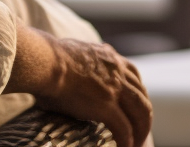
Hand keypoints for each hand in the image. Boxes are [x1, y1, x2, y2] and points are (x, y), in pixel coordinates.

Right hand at [6, 27, 151, 146]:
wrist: (46, 62)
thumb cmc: (47, 58)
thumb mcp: (70, 52)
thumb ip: (76, 61)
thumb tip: (61, 71)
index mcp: (108, 57)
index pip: (132, 73)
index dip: (136, 89)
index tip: (134, 101)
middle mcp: (117, 71)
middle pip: (142, 94)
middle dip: (144, 113)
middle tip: (140, 127)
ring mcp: (115, 89)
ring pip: (141, 112)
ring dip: (142, 130)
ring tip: (137, 143)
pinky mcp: (107, 107)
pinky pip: (124, 129)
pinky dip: (127, 141)